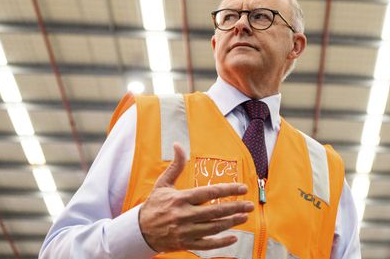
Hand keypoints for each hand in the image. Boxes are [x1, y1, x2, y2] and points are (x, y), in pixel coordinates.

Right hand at [139, 143, 253, 251]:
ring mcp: (185, 231)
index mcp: (180, 198)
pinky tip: (233, 237)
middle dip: (235, 207)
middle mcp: (184, 215)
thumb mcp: (163, 183)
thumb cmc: (154, 204)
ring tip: (244, 217)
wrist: (140, 230)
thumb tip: (178, 145)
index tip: (242, 188)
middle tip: (249, 205)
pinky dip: (221, 242)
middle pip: (215, 211)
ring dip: (231, 222)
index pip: (209, 192)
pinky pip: (207, 244)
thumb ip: (175, 165)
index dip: (228, 190)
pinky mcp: (186, 244)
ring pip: (214, 227)